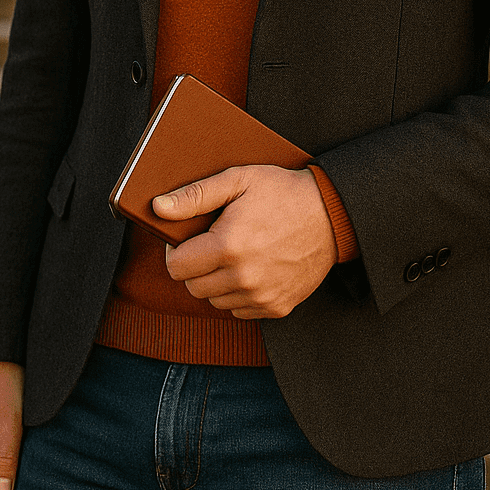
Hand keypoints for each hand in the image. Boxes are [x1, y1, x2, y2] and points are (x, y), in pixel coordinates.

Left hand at [155, 165, 336, 318]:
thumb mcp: (238, 180)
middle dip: (195, 267)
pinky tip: (252, 268)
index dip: (176, 252)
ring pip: (215, 301)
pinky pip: (241, 310)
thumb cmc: (282, 192)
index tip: (187, 239)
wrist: (332, 214)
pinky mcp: (277, 307)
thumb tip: (158, 208)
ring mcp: (261, 296)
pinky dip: (239, 294)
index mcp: (228, 246)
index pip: (177, 268)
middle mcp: (243, 278)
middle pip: (193, 288)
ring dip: (216, 282)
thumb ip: (195, 195)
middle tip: (211, 244)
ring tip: (233, 254)